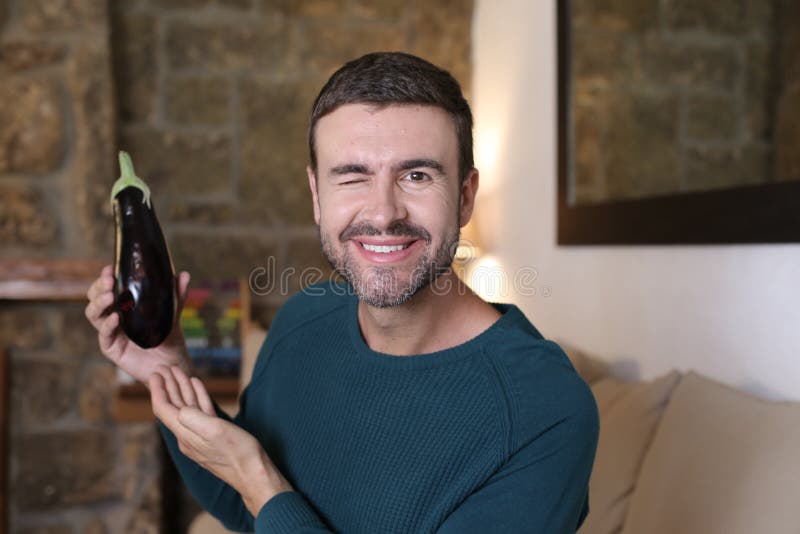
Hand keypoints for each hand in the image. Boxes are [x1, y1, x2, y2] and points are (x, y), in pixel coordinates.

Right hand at [84, 265, 193, 383]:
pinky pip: (104, 335)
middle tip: (109, 282)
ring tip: (110, 297)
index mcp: (124, 304)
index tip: (110, 268)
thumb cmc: (169, 337)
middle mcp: (113, 316)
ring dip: (99, 304)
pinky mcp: (111, 348)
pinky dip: (108, 325)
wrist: (172, 363)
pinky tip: (116, 318)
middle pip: (95, 298)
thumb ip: (177, 295)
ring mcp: (110, 332)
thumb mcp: (173, 313)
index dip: (106, 277)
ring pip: (93, 314)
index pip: (108, 287)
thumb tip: (184, 274)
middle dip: (99, 287)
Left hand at [149, 366, 294, 514]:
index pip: (164, 409)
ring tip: (179, 372)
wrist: (253, 473)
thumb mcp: (215, 431)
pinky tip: (197, 386)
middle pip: (173, 407)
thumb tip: (180, 408)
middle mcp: (188, 437)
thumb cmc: (238, 453)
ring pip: (186, 408)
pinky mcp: (212, 437)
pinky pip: (200, 413)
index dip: (158, 390)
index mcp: (185, 435)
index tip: (156, 373)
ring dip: (182, 389)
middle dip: (168, 387)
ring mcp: (199, 438)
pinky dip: (197, 397)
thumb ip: (194, 418)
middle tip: (164, 368)